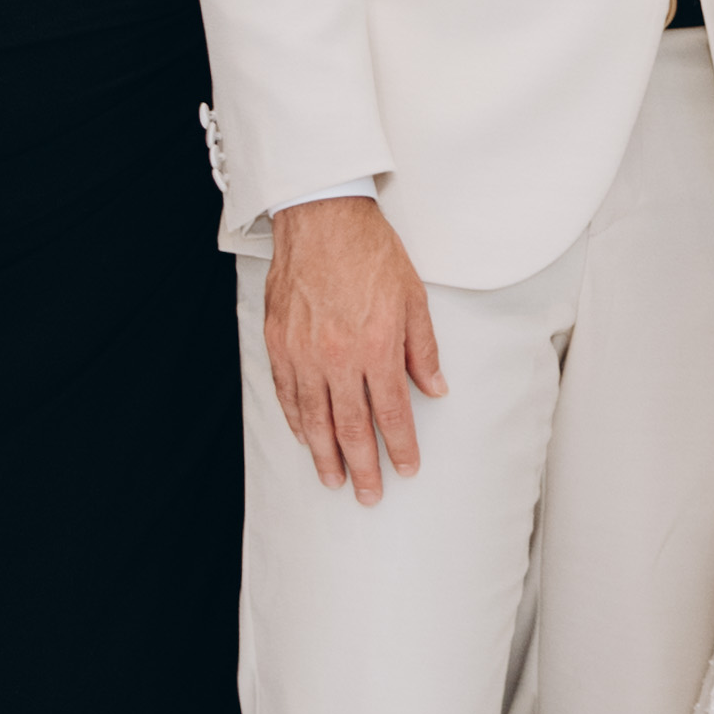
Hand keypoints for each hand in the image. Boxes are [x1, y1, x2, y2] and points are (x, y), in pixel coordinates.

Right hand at [264, 195, 443, 501]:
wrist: (322, 217)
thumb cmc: (370, 252)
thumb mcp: (412, 298)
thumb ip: (422, 349)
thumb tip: (435, 388)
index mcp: (377, 347)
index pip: (392, 413)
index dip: (400, 446)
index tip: (406, 469)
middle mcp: (338, 357)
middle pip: (350, 426)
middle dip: (362, 466)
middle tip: (369, 495)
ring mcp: (303, 352)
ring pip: (313, 418)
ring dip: (324, 454)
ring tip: (333, 480)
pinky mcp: (278, 342)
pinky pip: (286, 393)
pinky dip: (295, 420)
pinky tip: (304, 437)